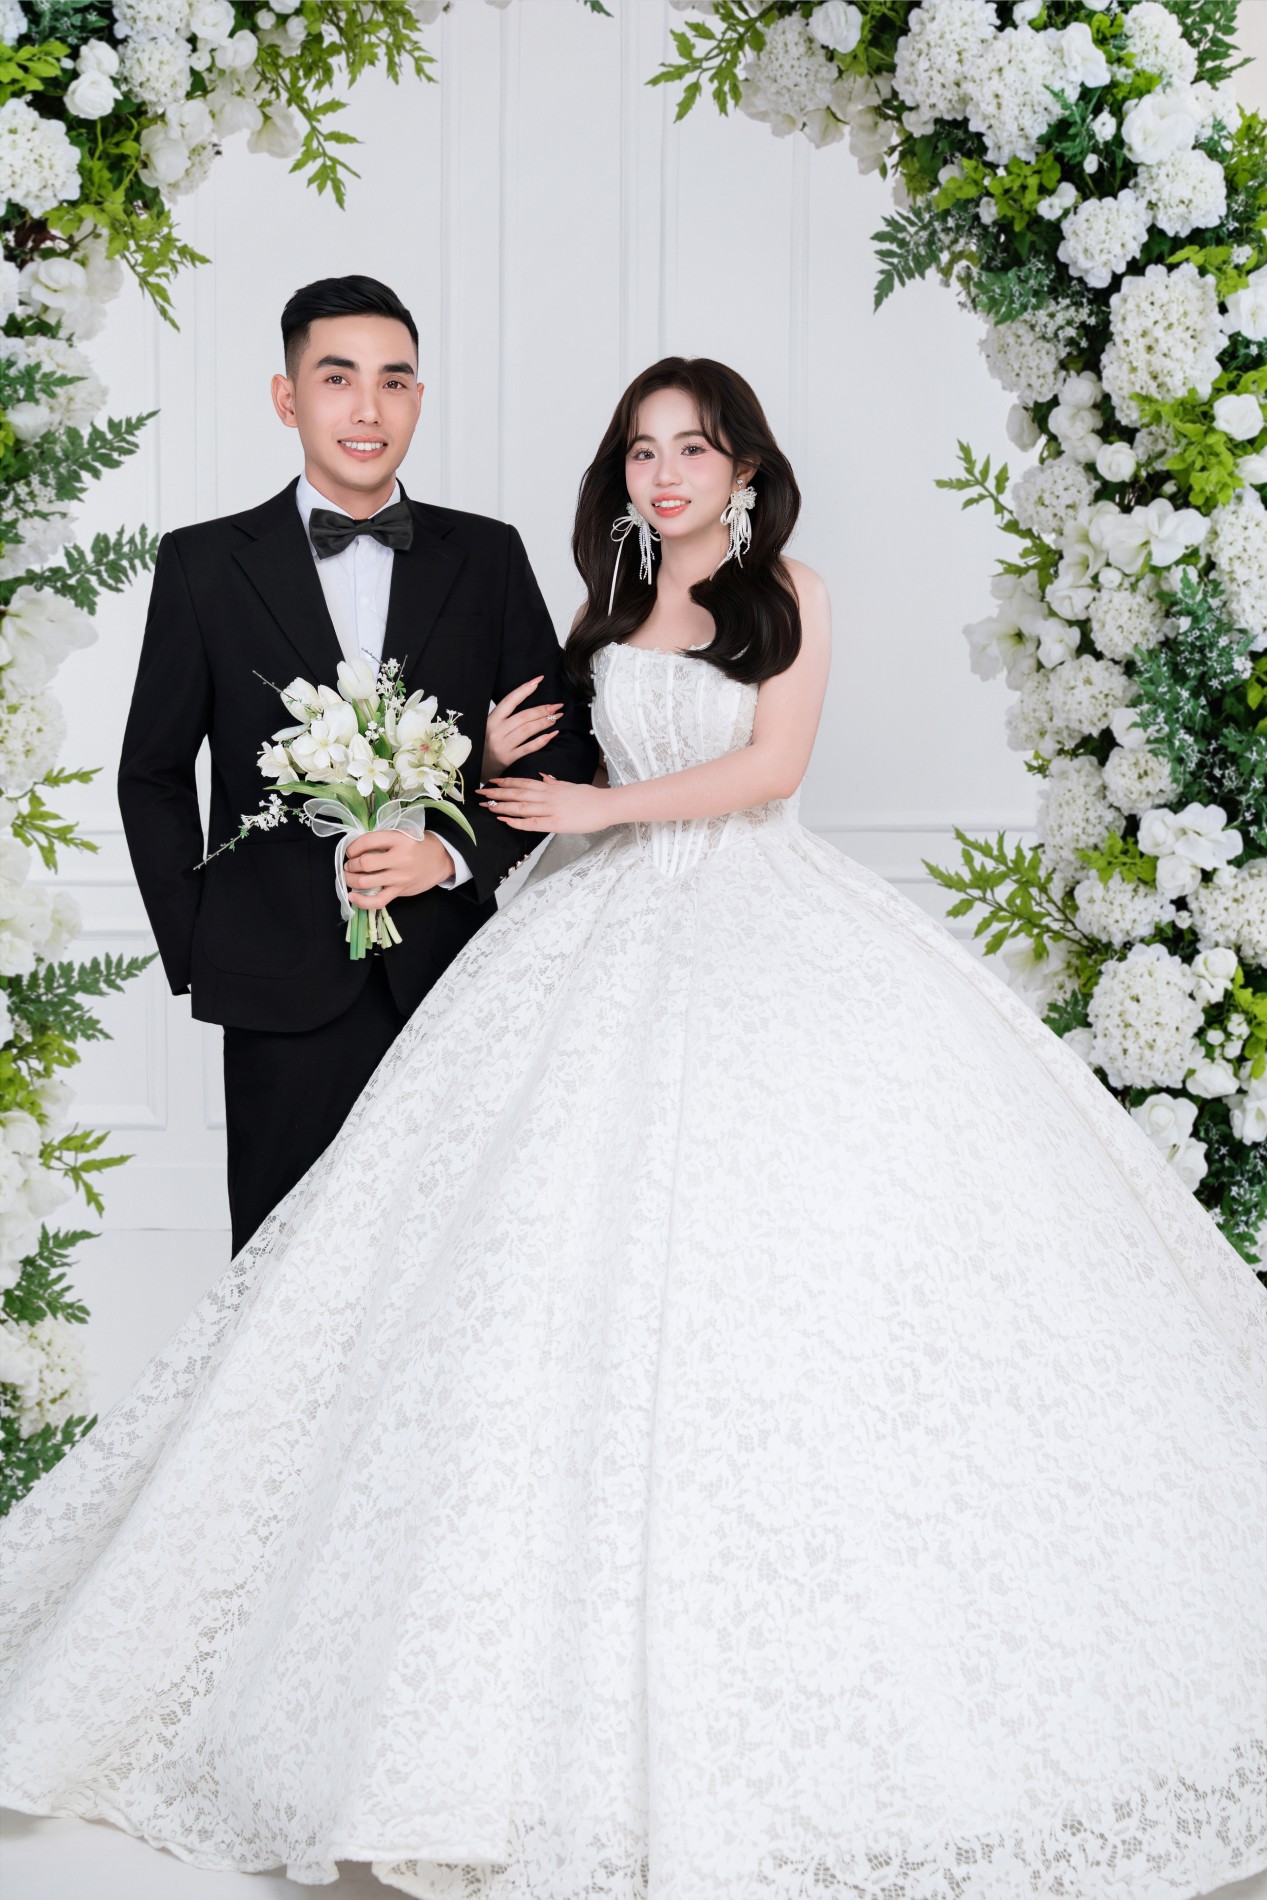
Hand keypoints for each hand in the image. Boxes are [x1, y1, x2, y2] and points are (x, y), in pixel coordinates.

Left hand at [344, 829, 454, 907]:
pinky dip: (362, 901)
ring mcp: (400, 877)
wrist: (440, 859)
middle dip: (350, 865)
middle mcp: (400, 858)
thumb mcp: (403, 833)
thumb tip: (356, 849)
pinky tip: (352, 897)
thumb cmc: (418, 845)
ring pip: (366, 882)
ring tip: (348, 876)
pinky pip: (378, 901)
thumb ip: (383, 839)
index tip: (350, 851)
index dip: (352, 847)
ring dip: (350, 880)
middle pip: (364, 863)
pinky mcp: (400, 891)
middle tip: (349, 865)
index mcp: (399, 839)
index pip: (367, 841)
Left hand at [476, 773, 612, 835]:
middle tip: (480, 793)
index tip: (492, 781)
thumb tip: (543, 776)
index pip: (523, 782)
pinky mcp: (556, 823)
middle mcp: (547, 796)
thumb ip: (554, 782)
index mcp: (550, 786)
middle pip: (517, 793)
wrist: (606, 805)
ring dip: (502, 806)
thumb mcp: (570, 785)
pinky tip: (505, 820)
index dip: (506, 782)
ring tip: (486, 806)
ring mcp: (550, 809)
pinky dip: (517, 822)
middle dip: (497, 793)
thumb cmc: (591, 797)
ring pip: (521, 806)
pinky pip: (532, 823)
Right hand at [482, 676, 562, 775]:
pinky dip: (542, 740)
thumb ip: (504, 716)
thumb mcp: (489, 727)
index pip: (510, 700)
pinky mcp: (508, 759)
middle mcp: (495, 731)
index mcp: (491, 720)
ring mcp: (502, 745)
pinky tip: (552, 734)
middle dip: (542, 709)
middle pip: (523, 716)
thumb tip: (525, 699)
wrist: (475, 768)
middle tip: (556, 706)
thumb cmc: (485, 745)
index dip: (525, 689)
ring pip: (527, 730)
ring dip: (544, 722)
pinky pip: (528, 748)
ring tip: (556, 717)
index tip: (539, 680)